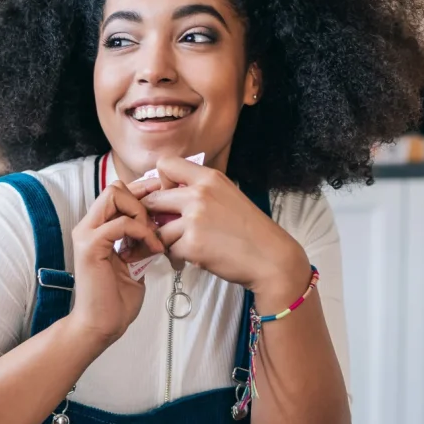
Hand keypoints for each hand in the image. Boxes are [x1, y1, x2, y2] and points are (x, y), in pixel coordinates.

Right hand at [64, 181, 164, 344]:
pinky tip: (152, 250)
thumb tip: (161, 227)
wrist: (102, 324)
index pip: (118, 193)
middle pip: (115, 187)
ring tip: (153, 237)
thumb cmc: (117, 299)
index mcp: (97, 229)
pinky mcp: (90, 246)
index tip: (164, 200)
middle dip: (142, 199)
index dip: (142, 192)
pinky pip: (120, 223)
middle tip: (158, 223)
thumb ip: (141, 241)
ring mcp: (86, 234)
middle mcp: (88, 227)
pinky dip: (142, 232)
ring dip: (141, 212)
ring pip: (114, 194)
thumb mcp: (136, 262)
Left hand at [133, 157, 308, 308]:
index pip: (165, 164)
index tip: (169, 198)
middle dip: (154, 217)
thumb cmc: (250, 230)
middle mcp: (199, 194)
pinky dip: (177, 257)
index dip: (160, 182)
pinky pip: (169, 250)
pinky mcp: (192, 245)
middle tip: (166, 228)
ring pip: (158, 229)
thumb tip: (169, 194)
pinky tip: (191, 259)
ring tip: (183, 248)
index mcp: (209, 178)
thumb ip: (200, 190)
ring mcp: (194, 219)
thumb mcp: (228, 195)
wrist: (270, 258)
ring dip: (166, 241)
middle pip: (152, 199)